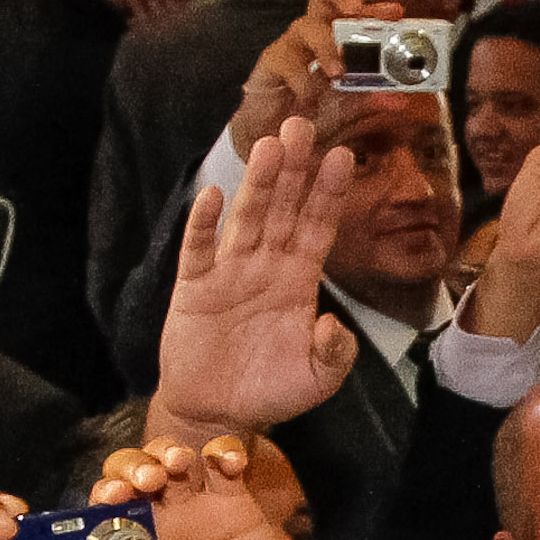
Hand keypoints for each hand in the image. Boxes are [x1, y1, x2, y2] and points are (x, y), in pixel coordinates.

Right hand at [154, 115, 362, 436]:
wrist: (217, 413)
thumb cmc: (269, 392)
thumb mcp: (316, 379)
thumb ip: (335, 353)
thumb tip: (335, 323)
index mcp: (299, 281)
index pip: (318, 227)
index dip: (329, 194)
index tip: (343, 157)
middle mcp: (266, 266)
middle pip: (283, 208)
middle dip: (294, 169)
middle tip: (303, 127)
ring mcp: (230, 272)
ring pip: (247, 218)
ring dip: (257, 182)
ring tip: (269, 145)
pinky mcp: (195, 286)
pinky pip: (199, 249)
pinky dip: (203, 224)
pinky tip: (211, 196)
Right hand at [228, 0, 382, 155]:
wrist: (275, 137)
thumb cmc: (311, 114)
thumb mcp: (348, 109)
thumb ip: (371, 102)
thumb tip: (401, 99)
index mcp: (338, 38)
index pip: (356, 11)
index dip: (375, 7)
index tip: (395, 13)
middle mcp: (315, 34)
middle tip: (356, 10)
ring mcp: (291, 45)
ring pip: (307, 26)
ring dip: (326, 46)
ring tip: (338, 72)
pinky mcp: (270, 62)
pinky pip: (286, 60)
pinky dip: (301, 80)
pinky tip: (309, 98)